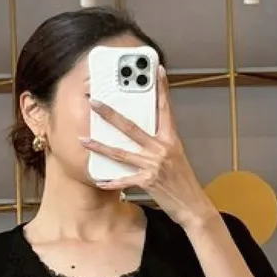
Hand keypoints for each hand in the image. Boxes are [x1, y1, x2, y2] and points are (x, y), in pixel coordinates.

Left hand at [82, 68, 214, 232]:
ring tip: (84, 140)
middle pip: (132, 127)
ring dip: (100, 146)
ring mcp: (154, 165)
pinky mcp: (148, 181)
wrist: (192, 205)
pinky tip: (99, 179)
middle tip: (95, 103)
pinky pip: (124, 180)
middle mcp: (163, 148)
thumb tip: (144, 132)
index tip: (157, 71)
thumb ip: (161, 142)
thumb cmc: (182, 181)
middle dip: (110, 114)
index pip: (165, 109)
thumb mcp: (176, 156)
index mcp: (171, 139)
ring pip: (122, 153)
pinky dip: (112, 181)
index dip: (162, 89)